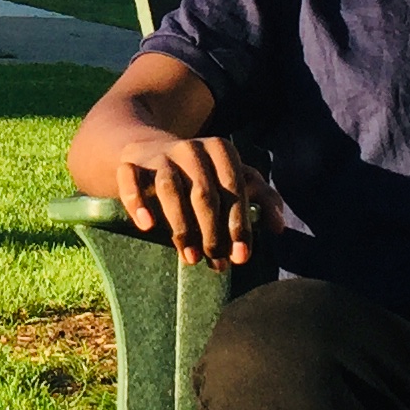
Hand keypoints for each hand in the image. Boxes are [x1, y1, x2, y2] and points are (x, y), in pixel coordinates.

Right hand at [112, 128, 285, 268]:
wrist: (150, 150)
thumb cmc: (202, 174)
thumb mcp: (234, 179)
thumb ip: (262, 198)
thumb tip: (280, 228)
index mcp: (220, 149)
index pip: (234, 187)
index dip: (239, 223)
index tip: (241, 255)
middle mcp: (190, 148)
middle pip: (203, 191)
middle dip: (212, 231)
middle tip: (216, 262)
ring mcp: (158, 155)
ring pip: (169, 186)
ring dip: (181, 226)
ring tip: (189, 258)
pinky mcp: (130, 164)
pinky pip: (130, 179)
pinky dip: (136, 201)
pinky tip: (146, 225)